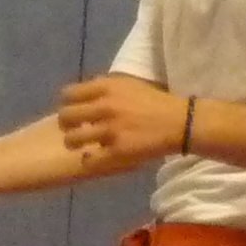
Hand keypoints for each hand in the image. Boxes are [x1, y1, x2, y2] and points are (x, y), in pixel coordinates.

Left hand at [56, 74, 184, 176]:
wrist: (180, 122)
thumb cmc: (154, 103)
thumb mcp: (128, 85)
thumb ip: (104, 88)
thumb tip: (83, 94)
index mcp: (106, 88)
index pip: (68, 94)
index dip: (68, 104)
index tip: (74, 111)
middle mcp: (105, 106)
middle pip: (65, 117)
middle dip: (67, 125)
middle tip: (76, 130)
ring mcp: (110, 130)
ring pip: (72, 140)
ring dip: (75, 144)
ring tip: (83, 146)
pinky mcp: (117, 150)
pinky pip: (88, 159)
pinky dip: (88, 159)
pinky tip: (94, 157)